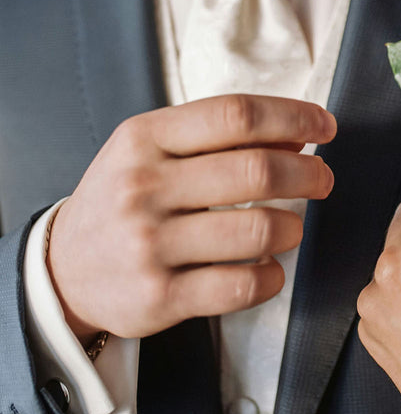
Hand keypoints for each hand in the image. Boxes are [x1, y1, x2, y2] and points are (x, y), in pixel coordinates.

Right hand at [47, 94, 335, 343]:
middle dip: (308, 174)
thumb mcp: (156, 151)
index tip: (325, 126)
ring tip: (291, 227)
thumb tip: (298, 133)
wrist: (62, 270)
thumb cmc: (125, 199)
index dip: (293, 116)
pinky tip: (269, 269)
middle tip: (323, 180)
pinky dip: (272, 277)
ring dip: (293, 228)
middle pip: (256, 171)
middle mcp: (143, 187)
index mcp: (144, 138)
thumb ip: (221, 138)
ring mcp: (148, 245)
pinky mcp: (158, 298)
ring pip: (258, 231)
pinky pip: (241, 286)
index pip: (235, 115)